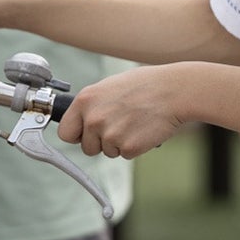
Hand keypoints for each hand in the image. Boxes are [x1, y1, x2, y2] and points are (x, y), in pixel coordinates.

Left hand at [59, 65, 189, 158]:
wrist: (174, 91)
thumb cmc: (146, 85)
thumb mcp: (110, 86)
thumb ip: (92, 104)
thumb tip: (83, 119)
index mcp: (85, 100)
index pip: (65, 132)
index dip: (77, 135)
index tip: (84, 135)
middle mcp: (93, 118)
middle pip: (87, 147)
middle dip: (100, 142)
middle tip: (119, 126)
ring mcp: (110, 134)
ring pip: (107, 151)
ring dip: (119, 143)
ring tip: (135, 122)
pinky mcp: (127, 147)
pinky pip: (125, 154)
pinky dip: (135, 146)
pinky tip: (144, 129)